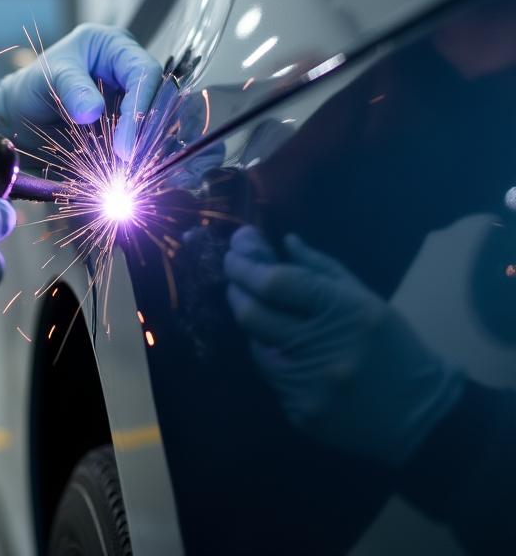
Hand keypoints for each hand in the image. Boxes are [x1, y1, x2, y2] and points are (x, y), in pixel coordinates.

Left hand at [0, 23, 161, 161]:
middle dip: (147, 132)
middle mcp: (129, 68)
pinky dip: (137, 156)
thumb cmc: (33, 85)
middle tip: (133, 164)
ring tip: (130, 174)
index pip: (143, 71)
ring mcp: (131, 96)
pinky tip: (128, 173)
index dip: (140, 107)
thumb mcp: (46, 78)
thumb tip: (92, 110)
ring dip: (145, 148)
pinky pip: (141, 139)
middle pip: (157, 98)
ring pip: (154, 121)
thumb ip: (70, 89)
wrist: (21, 113)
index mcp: (114, 45)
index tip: (125, 145)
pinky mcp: (128, 122)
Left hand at [224, 226, 462, 465]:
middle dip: (236, 289)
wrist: (423, 416)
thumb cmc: (394, 346)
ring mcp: (309, 385)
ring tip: (260, 311)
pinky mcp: (301, 413)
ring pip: (254, 345)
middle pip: (252, 313)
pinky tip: (284, 350)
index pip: (274, 282)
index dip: (246, 264)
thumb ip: (321, 267)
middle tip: (235, 277)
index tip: (235, 251)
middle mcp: (323, 349)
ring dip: (252, 325)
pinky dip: (271, 357)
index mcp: (343, 311)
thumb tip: (284, 240)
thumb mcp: (366, 299)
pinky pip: (270, 377)